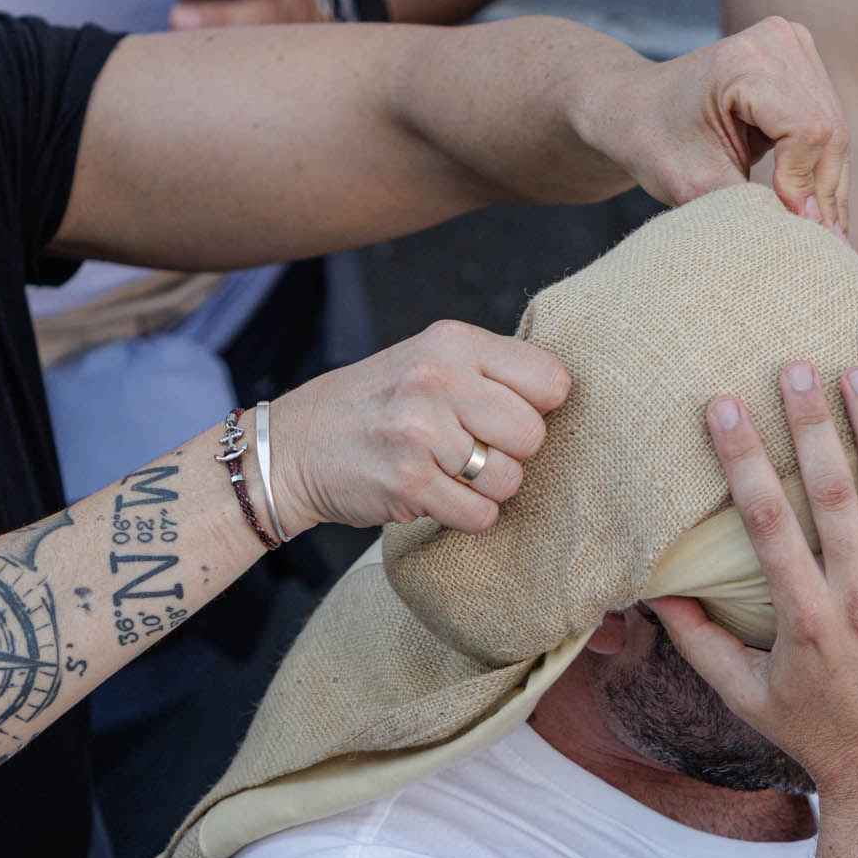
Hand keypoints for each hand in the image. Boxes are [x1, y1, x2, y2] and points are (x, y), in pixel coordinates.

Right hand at [270, 319, 572, 534]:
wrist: (294, 445)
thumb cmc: (375, 405)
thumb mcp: (427, 359)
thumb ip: (490, 370)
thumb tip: (563, 398)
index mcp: (452, 342)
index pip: (550, 379)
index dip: (538, 407)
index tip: (507, 415)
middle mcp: (437, 379)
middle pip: (533, 434)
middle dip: (510, 452)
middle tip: (473, 449)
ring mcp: (421, 432)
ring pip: (510, 479)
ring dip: (487, 488)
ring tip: (449, 472)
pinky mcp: (409, 483)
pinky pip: (480, 514)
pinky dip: (466, 515)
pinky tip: (437, 495)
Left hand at [603, 16, 849, 231]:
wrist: (638, 107)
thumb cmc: (655, 142)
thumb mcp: (694, 184)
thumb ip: (751, 206)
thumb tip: (812, 232)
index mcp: (745, 60)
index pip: (804, 129)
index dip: (805, 184)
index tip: (801, 231)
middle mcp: (778, 41)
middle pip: (827, 130)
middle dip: (824, 192)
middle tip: (828, 247)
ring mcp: (794, 46)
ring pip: (835, 130)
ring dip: (830, 185)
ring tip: (829, 237)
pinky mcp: (802, 61)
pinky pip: (827, 123)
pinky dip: (822, 166)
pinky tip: (819, 207)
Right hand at [650, 359, 857, 797]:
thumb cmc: (820, 736)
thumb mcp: (747, 695)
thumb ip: (699, 641)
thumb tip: (651, 590)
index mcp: (804, 617)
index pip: (765, 519)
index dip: (742, 457)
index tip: (722, 403)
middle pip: (832, 492)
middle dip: (812, 423)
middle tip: (797, 365)